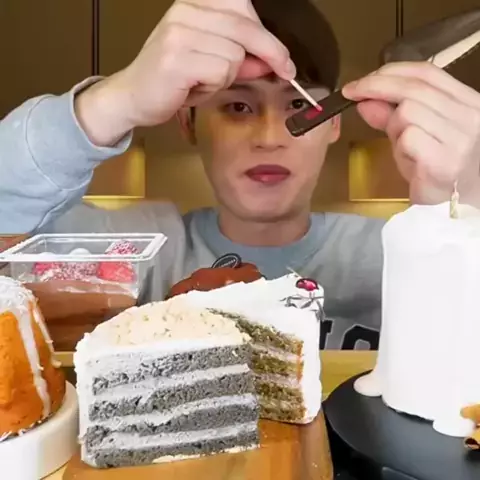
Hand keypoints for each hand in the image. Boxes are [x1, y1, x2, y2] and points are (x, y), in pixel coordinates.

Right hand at [76, 0, 294, 145]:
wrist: (132, 97)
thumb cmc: (172, 80)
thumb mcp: (210, 63)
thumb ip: (240, 58)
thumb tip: (271, 61)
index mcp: (193, 4)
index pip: (242, 8)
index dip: (267, 34)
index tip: (284, 59)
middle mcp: (186, 12)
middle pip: (246, 28)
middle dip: (272, 53)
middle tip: (286, 72)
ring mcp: (180, 33)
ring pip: (235, 54)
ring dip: (226, 76)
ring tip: (202, 82)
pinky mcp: (177, 58)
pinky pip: (221, 71)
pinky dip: (214, 86)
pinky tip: (194, 89)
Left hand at [342, 62, 479, 205]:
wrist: (459, 209)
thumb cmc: (439, 172)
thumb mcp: (416, 137)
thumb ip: (392, 117)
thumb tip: (364, 99)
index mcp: (468, 103)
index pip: (427, 73)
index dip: (391, 71)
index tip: (361, 80)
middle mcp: (470, 115)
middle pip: (414, 88)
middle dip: (376, 87)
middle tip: (352, 94)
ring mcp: (460, 138)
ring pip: (408, 112)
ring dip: (394, 128)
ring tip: (404, 149)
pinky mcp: (444, 161)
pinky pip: (409, 138)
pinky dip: (400, 149)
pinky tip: (411, 163)